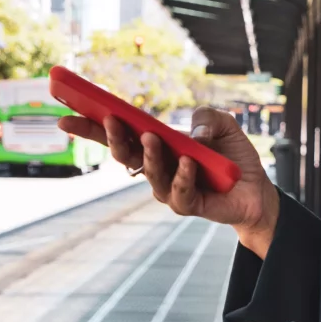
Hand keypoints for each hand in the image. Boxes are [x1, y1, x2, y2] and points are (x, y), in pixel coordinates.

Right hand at [65, 106, 278, 256]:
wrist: (256, 190)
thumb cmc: (232, 156)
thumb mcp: (223, 124)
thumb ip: (206, 118)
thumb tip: (192, 135)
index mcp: (155, 145)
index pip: (116, 135)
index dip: (89, 126)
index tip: (64, 116)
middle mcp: (156, 167)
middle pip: (124, 154)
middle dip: (113, 137)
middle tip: (109, 119)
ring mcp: (169, 188)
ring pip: (149, 174)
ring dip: (149, 155)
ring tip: (151, 136)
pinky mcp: (189, 205)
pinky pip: (179, 193)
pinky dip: (183, 176)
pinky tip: (189, 163)